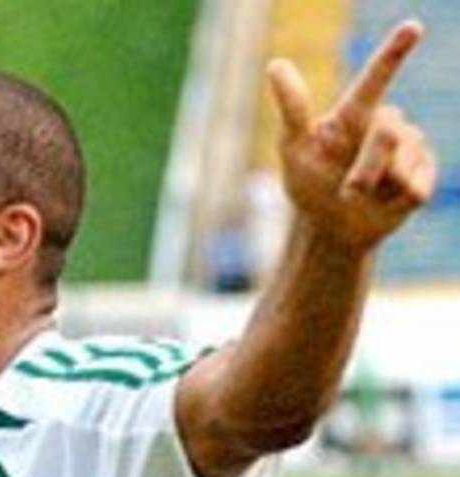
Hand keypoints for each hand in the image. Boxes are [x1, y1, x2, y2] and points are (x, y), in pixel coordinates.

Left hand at [268, 19, 436, 249]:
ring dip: (377, 187)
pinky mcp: (423, 175)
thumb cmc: (310, 185)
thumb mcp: (293, 150)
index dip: (394, 53)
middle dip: (367, 167)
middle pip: (389, 132)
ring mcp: (409, 148)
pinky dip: (396, 202)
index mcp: (355, 114)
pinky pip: (416, 187)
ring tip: (362, 196)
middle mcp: (386, 124)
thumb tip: (275, 64)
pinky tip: (385, 202)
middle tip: (348, 192)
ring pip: (403, 164)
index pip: (375, 80)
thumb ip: (293, 109)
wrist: (331, 227)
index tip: (413, 28)